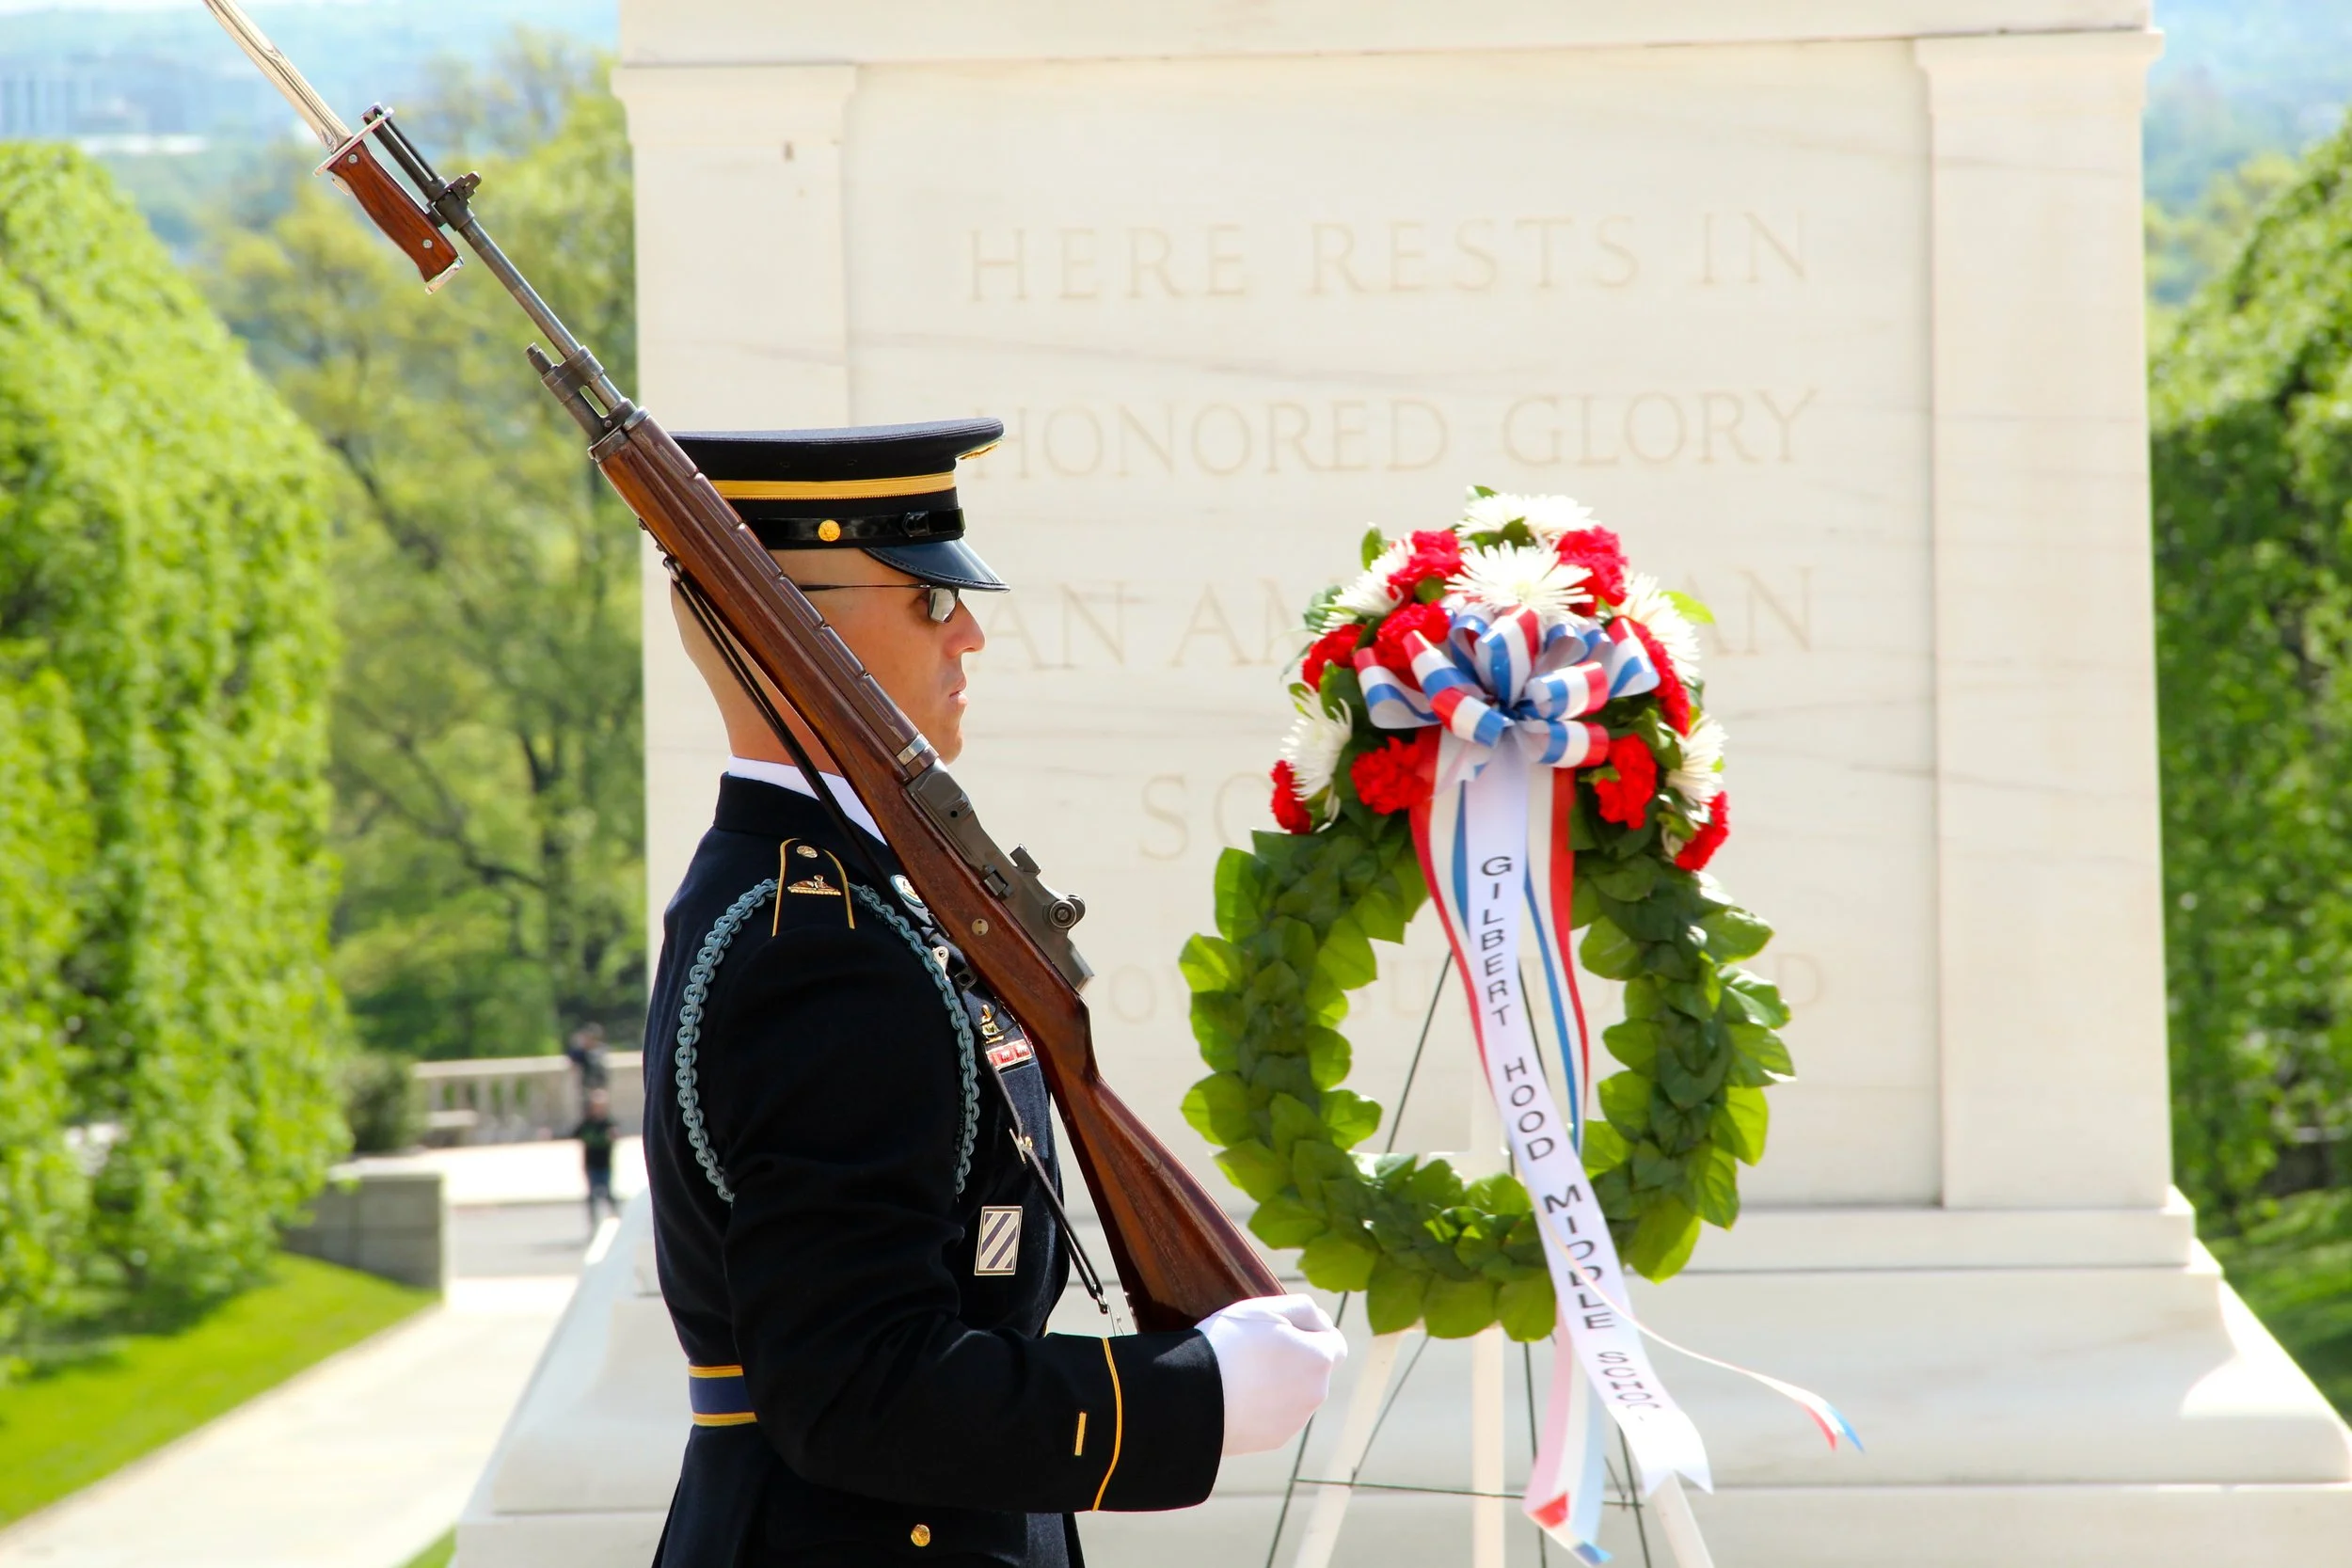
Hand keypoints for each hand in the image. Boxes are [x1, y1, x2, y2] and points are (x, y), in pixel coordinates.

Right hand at [1196, 1293, 1347, 1455]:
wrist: (1194, 1396)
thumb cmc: (1230, 1343)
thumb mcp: (1266, 1308)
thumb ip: (1304, 1308)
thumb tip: (1323, 1323)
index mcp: (1319, 1358)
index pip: (1336, 1345)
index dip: (1313, 1333)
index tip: (1286, 1330)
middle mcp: (1316, 1393)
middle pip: (1314, 1371)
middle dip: (1296, 1359)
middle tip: (1258, 1349)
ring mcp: (1296, 1420)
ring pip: (1296, 1395)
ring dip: (1281, 1384)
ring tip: (1242, 1373)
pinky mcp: (1275, 1440)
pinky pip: (1277, 1417)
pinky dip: (1265, 1407)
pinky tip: (1237, 1397)